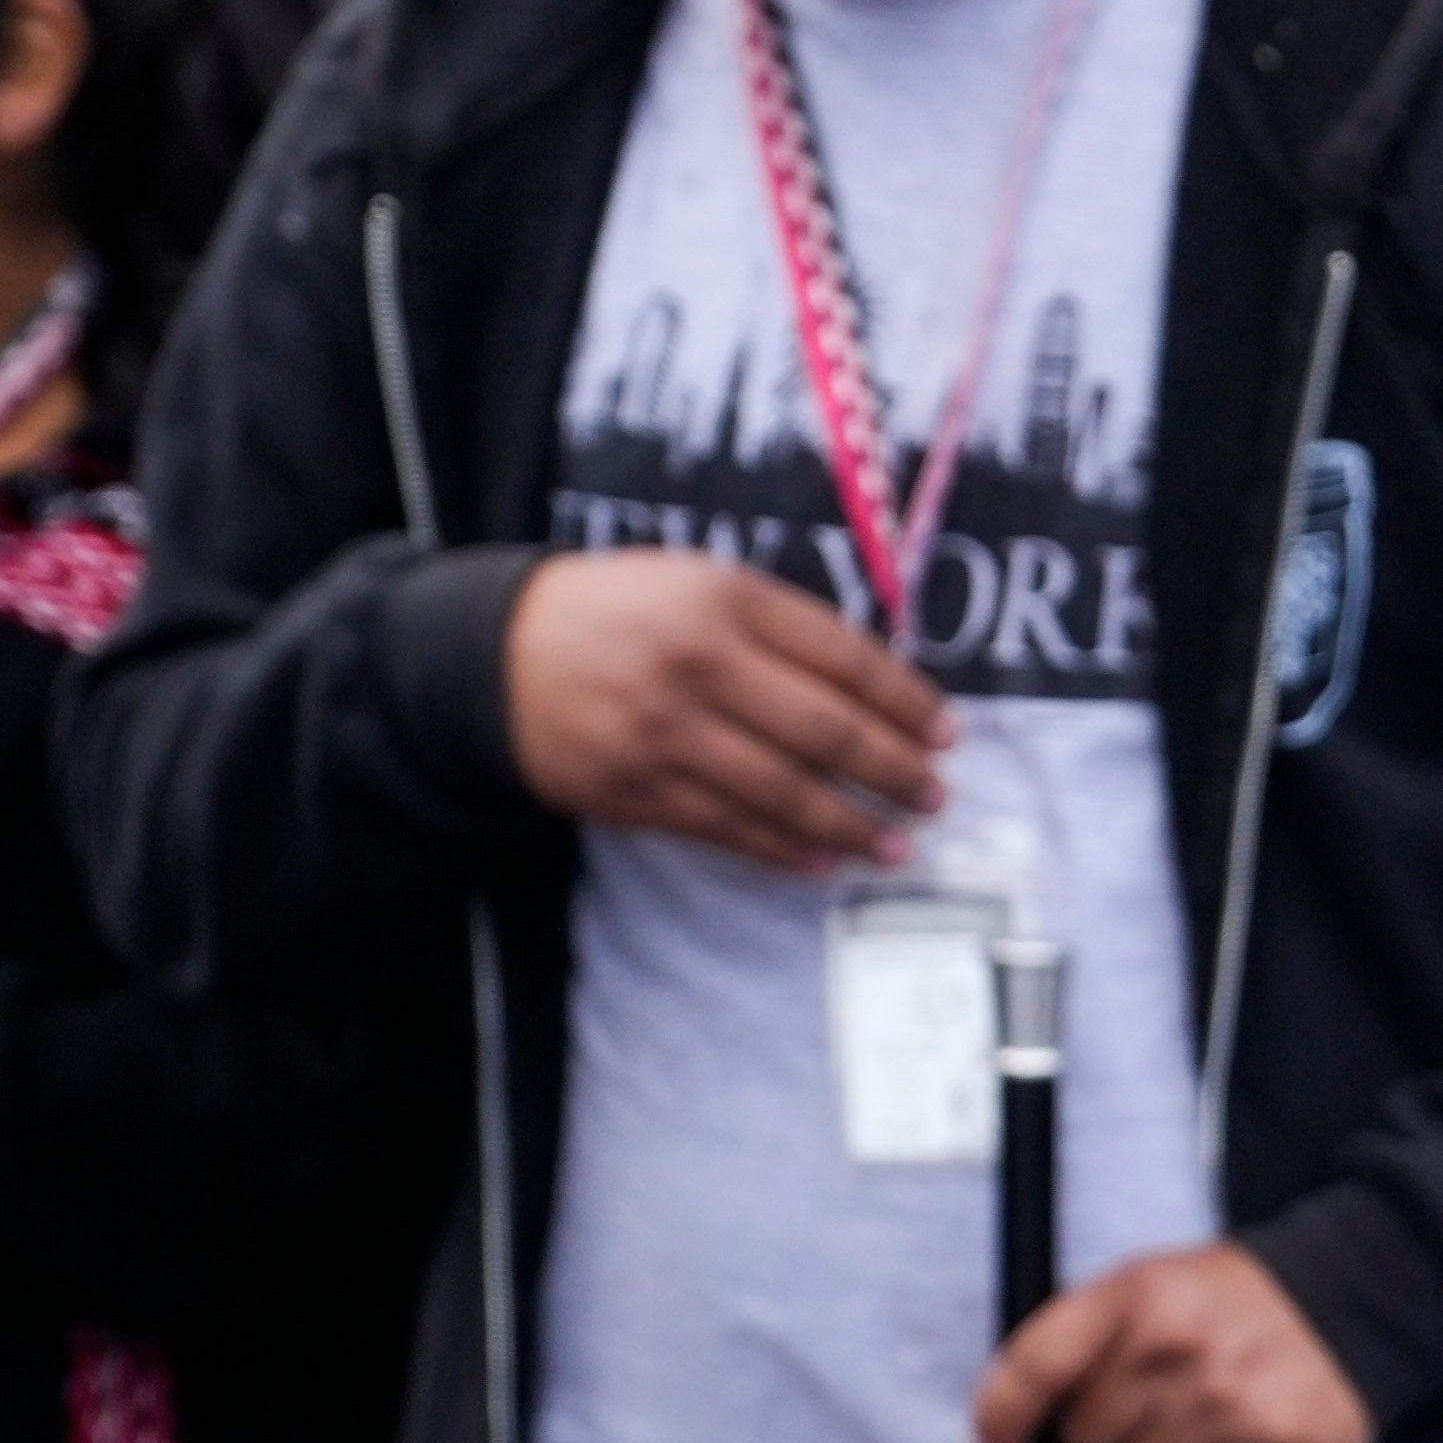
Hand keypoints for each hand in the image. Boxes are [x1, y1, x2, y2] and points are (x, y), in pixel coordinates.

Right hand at [502, 551, 943, 871]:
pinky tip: (826, 859)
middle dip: (895, 770)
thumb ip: (780, 627)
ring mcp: (666, 734)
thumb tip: (877, 688)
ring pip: (786, 792)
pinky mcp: (638, 790)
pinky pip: (731, 828)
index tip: (945, 732)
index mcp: (724, 601)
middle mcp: (699, 665)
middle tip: (935, 793)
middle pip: (828, 731)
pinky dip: (787, 849)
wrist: (496, 654)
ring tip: (898, 843)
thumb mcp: (696, 582)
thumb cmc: (618, 613)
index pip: (845, 657)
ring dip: (854, 825)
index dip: (906, 702)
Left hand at [973, 1239, 1372, 1442]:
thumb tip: (1016, 1428)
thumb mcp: (1148, 1284)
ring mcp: (1231, 1404)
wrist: (1355, 1296)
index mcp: (1136, 1295)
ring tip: (1198, 1427)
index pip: (1035, 1367)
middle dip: (1108, 1436)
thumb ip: (1083, 1341)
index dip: (1000, 1419)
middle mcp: (1180, 1348)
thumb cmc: (1230, 1302)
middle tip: (1150, 1407)